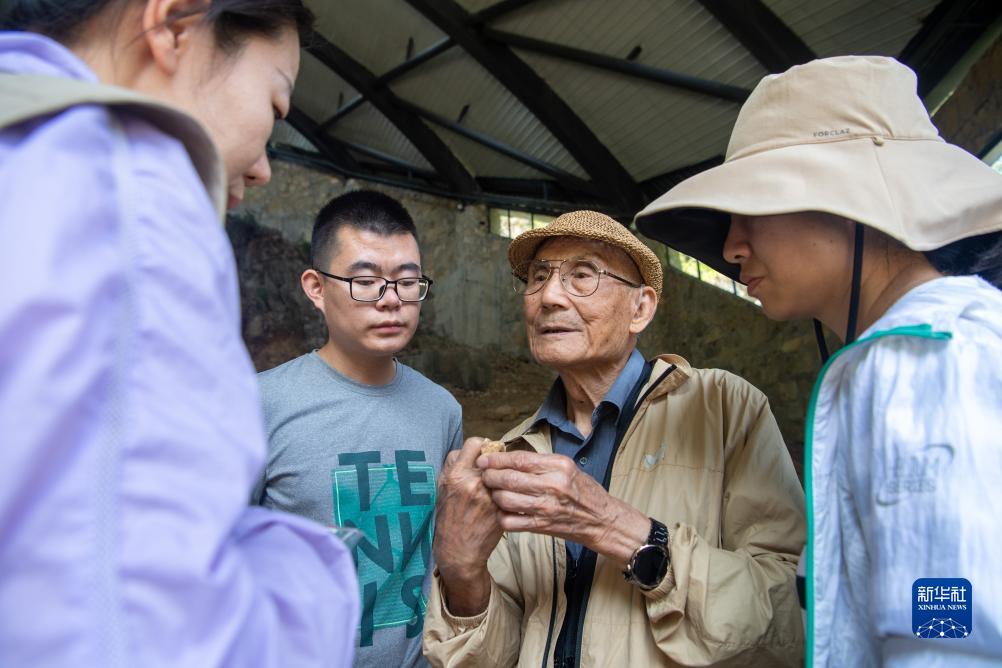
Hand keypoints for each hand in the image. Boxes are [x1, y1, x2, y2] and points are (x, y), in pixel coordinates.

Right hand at [433, 437, 502, 615]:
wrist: (459, 551)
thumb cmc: (448, 518)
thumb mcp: (442, 488)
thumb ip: (454, 466)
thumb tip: (469, 450)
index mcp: (457, 475)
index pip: (476, 443)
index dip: (480, 446)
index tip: (483, 453)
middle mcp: (474, 483)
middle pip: (494, 456)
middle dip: (494, 461)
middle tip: (493, 470)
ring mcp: (491, 496)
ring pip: (505, 472)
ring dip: (504, 475)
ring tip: (499, 484)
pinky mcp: (503, 508)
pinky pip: (511, 490)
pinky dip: (510, 491)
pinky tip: (504, 498)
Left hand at [477, 450, 649, 568]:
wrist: (601, 520)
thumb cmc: (583, 491)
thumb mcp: (567, 468)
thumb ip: (541, 463)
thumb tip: (510, 457)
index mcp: (559, 466)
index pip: (520, 459)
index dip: (497, 459)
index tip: (484, 458)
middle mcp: (553, 485)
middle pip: (509, 478)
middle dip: (490, 476)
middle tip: (483, 475)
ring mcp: (547, 507)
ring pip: (506, 500)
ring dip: (493, 496)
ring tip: (491, 492)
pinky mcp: (543, 526)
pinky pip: (511, 521)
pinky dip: (501, 516)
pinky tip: (502, 512)